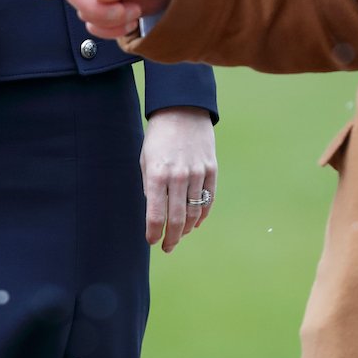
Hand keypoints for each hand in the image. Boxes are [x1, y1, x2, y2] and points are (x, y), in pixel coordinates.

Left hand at [140, 107, 216, 253]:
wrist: (183, 109)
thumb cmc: (159, 136)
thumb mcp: (146, 159)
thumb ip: (150, 187)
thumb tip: (155, 213)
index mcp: (157, 174)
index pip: (155, 216)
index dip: (153, 234)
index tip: (152, 241)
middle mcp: (178, 176)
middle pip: (176, 219)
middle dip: (171, 238)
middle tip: (167, 247)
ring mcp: (197, 173)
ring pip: (194, 212)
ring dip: (186, 228)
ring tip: (179, 234)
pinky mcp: (211, 169)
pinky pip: (209, 199)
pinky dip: (202, 215)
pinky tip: (195, 222)